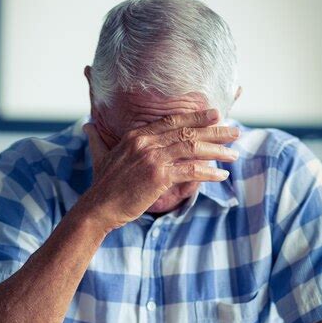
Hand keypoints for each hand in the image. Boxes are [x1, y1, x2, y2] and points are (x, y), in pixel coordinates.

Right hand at [81, 108, 239, 230]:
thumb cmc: (101, 186)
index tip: (215, 114)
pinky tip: (221, 176)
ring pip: (193, 148)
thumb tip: (87, 126)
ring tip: (233, 154)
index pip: (171, 120)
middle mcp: (145, 142)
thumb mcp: (100, 156)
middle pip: (187, 131)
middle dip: (215, 130)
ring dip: (217, 151)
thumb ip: (97, 139)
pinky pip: (191, 170)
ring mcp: (152, 158)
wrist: (97, 208)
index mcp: (135, 135)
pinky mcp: (159, 176)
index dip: (195, 116)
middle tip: (234, 131)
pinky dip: (209, 173)